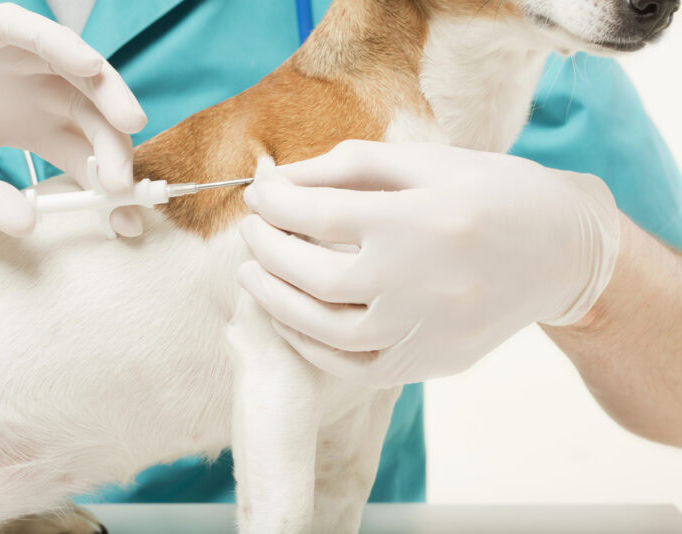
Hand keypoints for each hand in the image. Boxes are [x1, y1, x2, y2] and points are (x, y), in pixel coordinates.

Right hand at [0, 4, 146, 235]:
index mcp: (33, 131)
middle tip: (122, 185)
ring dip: (109, 91)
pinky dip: (61, 43)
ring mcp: (13, 64)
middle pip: (93, 116)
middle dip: (116, 148)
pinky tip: (88, 68)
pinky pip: (29, 30)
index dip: (111, 187)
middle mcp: (33, 96)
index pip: (87, 157)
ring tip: (130, 122)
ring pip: (77, 70)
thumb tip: (29, 221)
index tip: (130, 221)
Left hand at [239, 141, 620, 387]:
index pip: (318, 214)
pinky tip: (292, 319)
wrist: (562, 252)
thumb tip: (280, 182)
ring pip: (326, 330)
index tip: (259, 195)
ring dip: (276, 303)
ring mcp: (425, 330)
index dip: (275, 203)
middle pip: (313, 277)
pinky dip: (312, 345)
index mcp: (419, 219)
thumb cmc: (494, 194)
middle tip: (249, 232)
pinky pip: (354, 367)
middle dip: (265, 251)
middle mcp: (420, 281)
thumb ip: (349, 165)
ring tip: (253, 275)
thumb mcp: (428, 161)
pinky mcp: (430, 362)